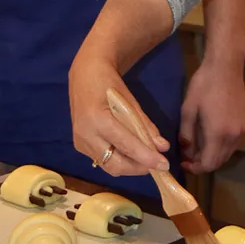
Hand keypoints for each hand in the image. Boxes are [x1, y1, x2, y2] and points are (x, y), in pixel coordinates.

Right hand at [68, 51, 170, 176]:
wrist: (84, 75)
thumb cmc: (109, 84)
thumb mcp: (131, 101)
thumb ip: (145, 126)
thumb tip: (162, 147)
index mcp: (97, 118)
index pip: (126, 145)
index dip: (146, 157)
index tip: (164, 165)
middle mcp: (85, 134)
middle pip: (115, 164)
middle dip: (139, 168)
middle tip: (157, 164)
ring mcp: (80, 142)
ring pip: (109, 166)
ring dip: (131, 166)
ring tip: (146, 159)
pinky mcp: (80, 146)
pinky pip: (103, 160)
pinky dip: (120, 160)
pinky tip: (131, 154)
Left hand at [179, 57, 244, 173]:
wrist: (226, 67)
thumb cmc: (204, 86)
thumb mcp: (188, 109)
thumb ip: (186, 133)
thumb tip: (186, 150)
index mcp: (217, 134)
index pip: (208, 163)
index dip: (195, 168)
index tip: (184, 163)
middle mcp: (233, 136)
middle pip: (219, 161)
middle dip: (203, 163)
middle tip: (189, 157)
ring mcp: (242, 130)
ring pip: (227, 153)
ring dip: (213, 156)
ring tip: (198, 148)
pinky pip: (233, 143)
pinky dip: (222, 147)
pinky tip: (211, 137)